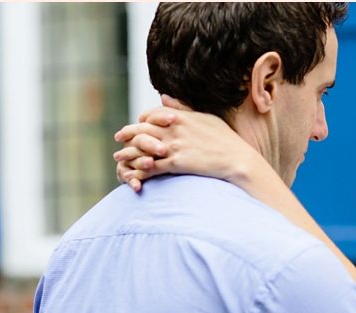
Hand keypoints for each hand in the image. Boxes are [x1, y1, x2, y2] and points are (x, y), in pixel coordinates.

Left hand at [113, 95, 260, 191]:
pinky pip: (151, 167)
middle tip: (118, 138)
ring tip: (119, 158)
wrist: (237, 160)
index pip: (151, 114)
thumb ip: (182, 108)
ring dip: (128, 153)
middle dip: (127, 134)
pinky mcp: (175, 163)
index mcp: (181, 117)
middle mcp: (174, 129)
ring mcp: (174, 146)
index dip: (141, 119)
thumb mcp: (205, 118)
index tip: (136, 124)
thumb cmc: (225, 140)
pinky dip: (139, 170)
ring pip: (141, 148)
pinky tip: (132, 174)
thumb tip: (163, 96)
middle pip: (141, 129)